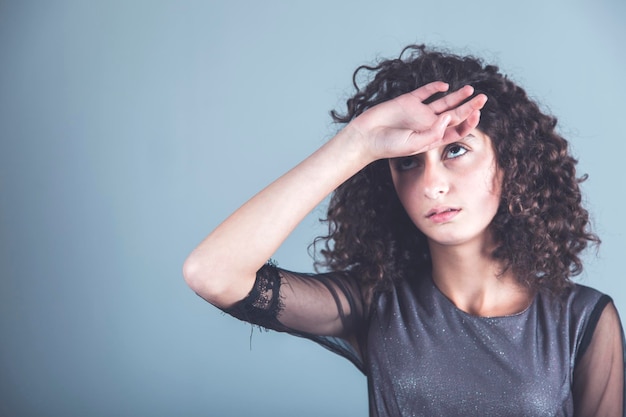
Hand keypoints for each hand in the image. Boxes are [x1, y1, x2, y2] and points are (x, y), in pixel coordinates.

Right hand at [347, 82, 487, 160]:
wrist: (366, 136)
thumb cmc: (388, 146)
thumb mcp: (413, 144)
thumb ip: (433, 132)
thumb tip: (449, 117)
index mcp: (432, 137)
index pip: (456, 130)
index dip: (469, 122)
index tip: (476, 114)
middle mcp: (428, 125)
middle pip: (454, 114)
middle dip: (469, 106)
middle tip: (483, 98)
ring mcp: (419, 112)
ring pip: (443, 102)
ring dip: (457, 96)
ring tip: (471, 89)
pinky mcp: (408, 101)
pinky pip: (425, 92)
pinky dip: (435, 88)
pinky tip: (444, 85)